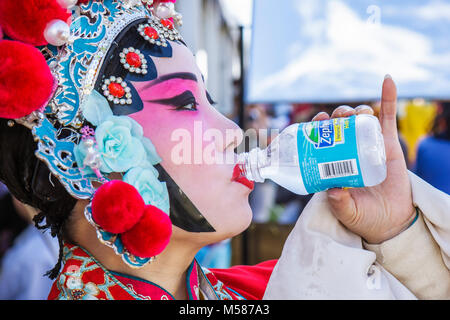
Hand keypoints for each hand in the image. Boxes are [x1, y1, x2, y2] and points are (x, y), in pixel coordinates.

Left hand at [312, 75, 415, 243]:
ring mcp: (368, 146)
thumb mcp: (346, 212)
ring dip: (354, 110)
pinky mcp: (388, 145)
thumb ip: (338, 204)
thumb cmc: (363, 216)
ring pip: (359, 120)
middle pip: (339, 126)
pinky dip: (388, 98)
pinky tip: (387, 81)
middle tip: (332, 119)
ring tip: (352, 113)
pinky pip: (388, 118)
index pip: (322, 140)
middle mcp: (349, 151)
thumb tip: (332, 190)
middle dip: (334, 117)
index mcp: (333, 163)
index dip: (317, 128)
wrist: (389, 222)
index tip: (314, 123)